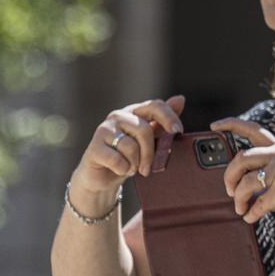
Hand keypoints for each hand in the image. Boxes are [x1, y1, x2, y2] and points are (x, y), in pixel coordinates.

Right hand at [69, 96, 185, 210]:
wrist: (103, 176)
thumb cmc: (129, 156)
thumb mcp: (149, 140)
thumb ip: (162, 122)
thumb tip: (180, 99)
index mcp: (134, 112)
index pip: (155, 105)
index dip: (168, 117)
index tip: (178, 131)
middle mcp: (118, 117)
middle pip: (144, 130)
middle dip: (150, 153)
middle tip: (148, 168)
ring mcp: (104, 130)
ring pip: (131, 146)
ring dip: (135, 163)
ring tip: (132, 168)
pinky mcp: (94, 147)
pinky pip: (117, 160)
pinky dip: (123, 169)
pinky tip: (121, 170)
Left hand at [211, 117, 274, 232]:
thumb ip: (268, 173)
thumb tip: (242, 186)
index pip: (254, 130)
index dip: (231, 125)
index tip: (215, 126)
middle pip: (241, 158)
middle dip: (229, 176)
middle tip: (229, 190)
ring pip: (246, 183)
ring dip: (238, 199)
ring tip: (241, 209)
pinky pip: (258, 203)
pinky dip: (251, 213)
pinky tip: (251, 217)